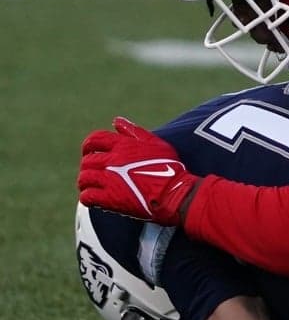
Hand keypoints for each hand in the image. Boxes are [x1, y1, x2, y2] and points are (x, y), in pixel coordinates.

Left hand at [78, 117, 198, 225]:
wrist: (174, 193)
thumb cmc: (169, 167)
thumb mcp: (155, 143)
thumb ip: (134, 131)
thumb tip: (117, 121)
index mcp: (123, 145)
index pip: (94, 139)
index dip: (89, 145)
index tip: (91, 152)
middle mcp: (113, 161)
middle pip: (87, 161)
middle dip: (88, 166)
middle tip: (95, 172)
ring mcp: (109, 180)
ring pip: (84, 178)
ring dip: (86, 182)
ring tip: (94, 186)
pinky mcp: (109, 199)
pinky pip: (87, 197)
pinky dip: (88, 197)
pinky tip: (97, 199)